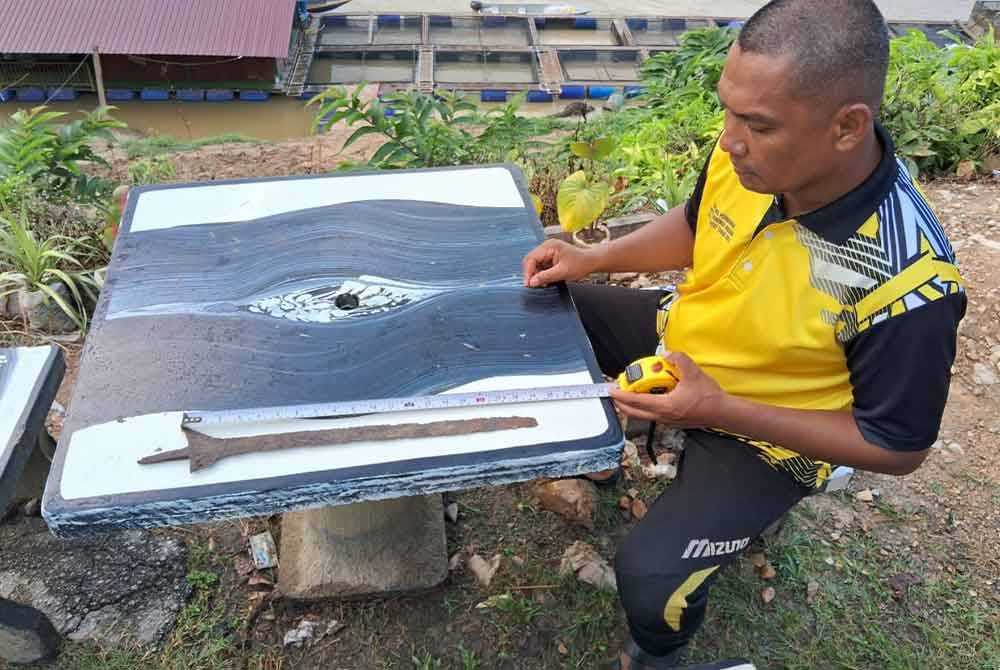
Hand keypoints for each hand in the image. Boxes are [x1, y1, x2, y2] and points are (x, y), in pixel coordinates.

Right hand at [522, 239, 598, 287]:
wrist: (591, 262)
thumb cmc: (580, 264)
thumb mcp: (563, 272)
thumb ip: (546, 276)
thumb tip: (532, 282)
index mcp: (549, 246)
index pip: (531, 258)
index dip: (528, 272)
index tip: (528, 284)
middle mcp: (546, 247)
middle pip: (530, 260)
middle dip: (531, 273)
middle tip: (533, 286)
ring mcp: (547, 252)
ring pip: (534, 264)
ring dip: (536, 275)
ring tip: (542, 284)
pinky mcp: (549, 257)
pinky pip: (540, 266)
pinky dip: (541, 274)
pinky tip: (546, 281)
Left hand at [609, 352, 727, 428]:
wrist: (722, 413)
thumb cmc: (709, 397)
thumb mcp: (694, 373)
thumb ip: (679, 360)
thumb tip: (667, 354)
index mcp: (665, 406)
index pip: (637, 401)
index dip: (621, 395)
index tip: (611, 390)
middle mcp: (663, 416)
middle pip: (634, 413)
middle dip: (621, 403)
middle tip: (616, 392)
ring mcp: (667, 421)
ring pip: (642, 415)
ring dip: (633, 406)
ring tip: (629, 393)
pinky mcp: (672, 421)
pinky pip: (652, 415)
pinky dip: (645, 407)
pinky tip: (648, 397)